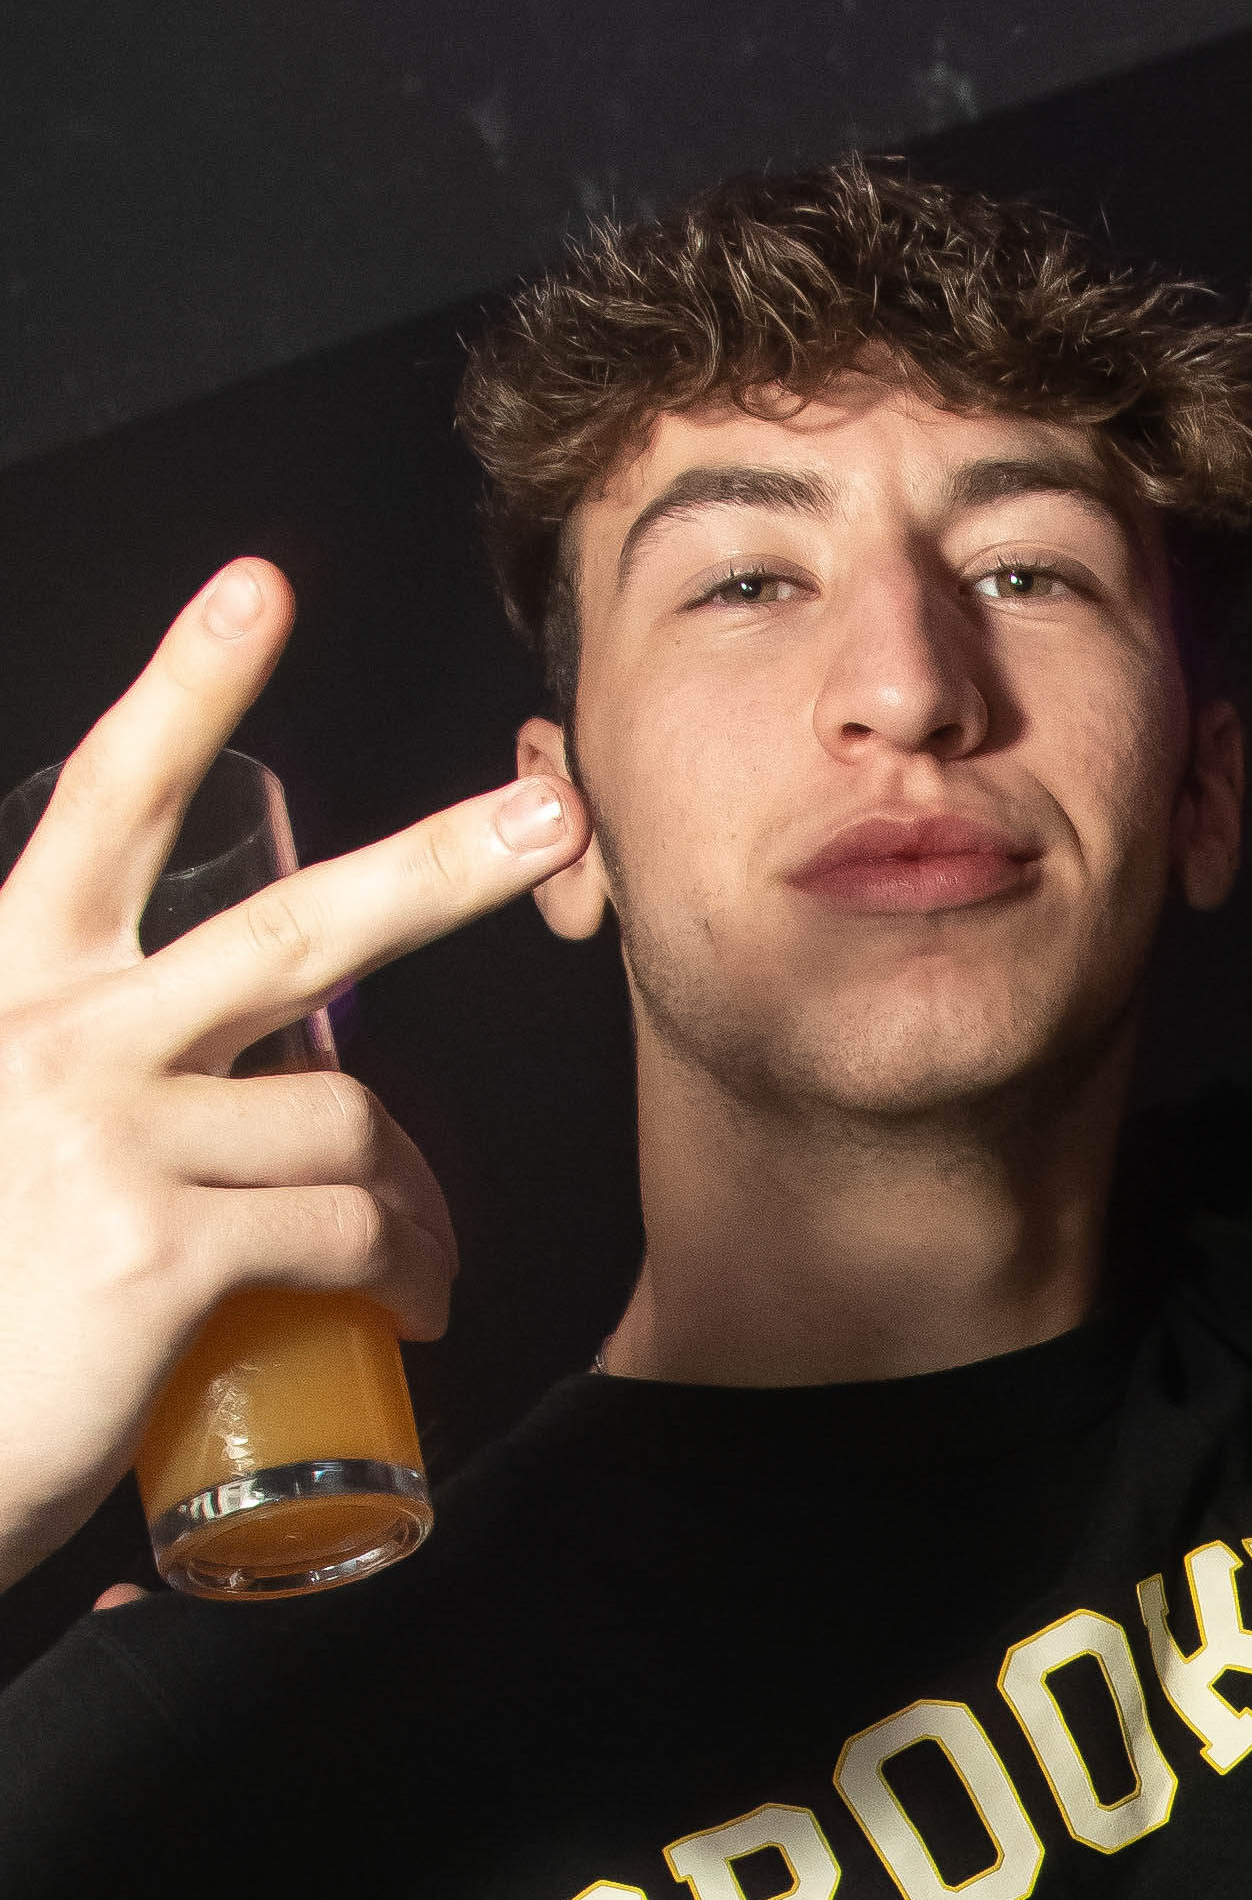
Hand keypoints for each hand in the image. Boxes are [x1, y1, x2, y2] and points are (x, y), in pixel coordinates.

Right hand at [0, 558, 588, 1590]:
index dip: (182, 693)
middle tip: (548, 817)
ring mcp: (105, 1134)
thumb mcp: (22, 1133)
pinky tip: (406, 1310)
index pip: (99, 806)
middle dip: (439, 866)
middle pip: (288, 929)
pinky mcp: (155, 1243)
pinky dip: (404, 1270)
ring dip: (418, 1198)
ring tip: (419, 1258)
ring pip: (348, 1123)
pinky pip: (347, 1228)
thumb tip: (282, 1081)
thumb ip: (120, 1073)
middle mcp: (53, 1035)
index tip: (258, 589)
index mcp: (10, 985)